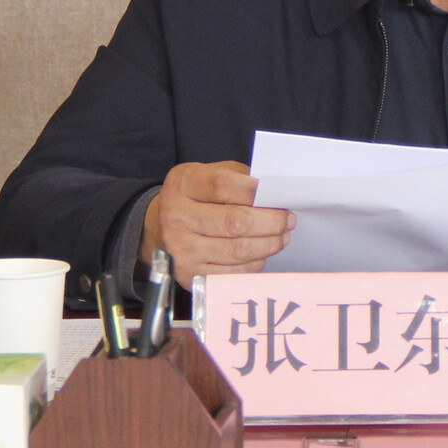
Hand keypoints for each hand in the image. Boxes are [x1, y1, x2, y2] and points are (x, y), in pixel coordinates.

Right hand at [140, 160, 294, 286]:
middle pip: (235, 221)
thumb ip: (238, 177)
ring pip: (237, 250)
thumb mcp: (208, 174)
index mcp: (183, 184)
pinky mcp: (189, 274)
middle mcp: (177, 216)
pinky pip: (232, 272)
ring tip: (282, 236)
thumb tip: (275, 190)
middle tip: (288, 219)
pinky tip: (262, 253)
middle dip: (271, 221)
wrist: (159, 227)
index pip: (223, 186)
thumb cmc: (195, 197)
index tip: (278, 193)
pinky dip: (255, 263)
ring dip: (268, 244)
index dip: (256, 191)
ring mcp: (181, 248)